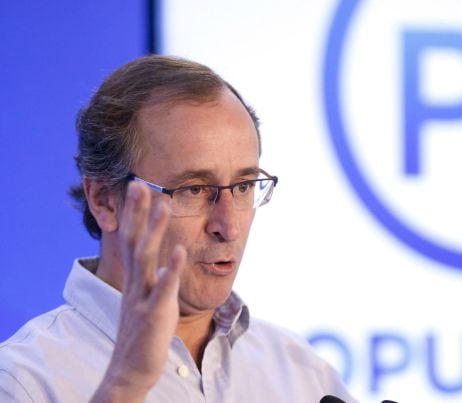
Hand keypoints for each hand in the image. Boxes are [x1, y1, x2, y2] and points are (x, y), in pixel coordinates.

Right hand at [92, 182, 185, 402]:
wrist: (132, 369)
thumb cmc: (144, 333)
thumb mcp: (146, 299)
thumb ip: (152, 277)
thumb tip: (159, 259)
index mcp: (134, 279)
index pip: (131, 239)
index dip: (134, 213)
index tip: (138, 186)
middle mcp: (135, 283)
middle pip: (133, 241)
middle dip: (137, 212)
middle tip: (140, 183)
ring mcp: (143, 297)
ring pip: (146, 258)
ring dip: (155, 230)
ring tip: (164, 204)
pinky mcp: (155, 313)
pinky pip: (163, 288)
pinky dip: (171, 269)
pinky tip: (181, 251)